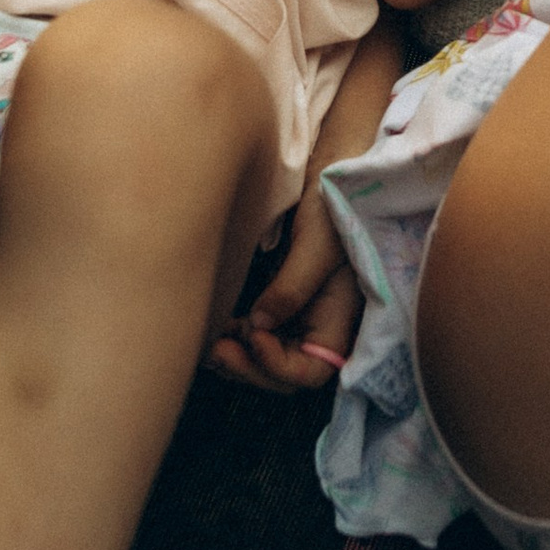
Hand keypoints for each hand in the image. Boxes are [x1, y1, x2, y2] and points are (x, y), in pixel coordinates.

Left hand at [204, 167, 361, 393]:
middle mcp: (319, 326)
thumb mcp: (316, 244)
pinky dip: (236, 341)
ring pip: (267, 361)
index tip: (252, 335)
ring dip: (238, 360)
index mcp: (339, 319)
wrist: (329, 173)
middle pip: (285, 376)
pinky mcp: (279, 303)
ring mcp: (299, 317)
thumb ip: (290, 289)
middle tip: (217, 351)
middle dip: (250, 369)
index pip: (311, 372)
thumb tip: (257, 326)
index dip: (278, 366)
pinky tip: (217, 329)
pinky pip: (257, 337)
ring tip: (210, 346)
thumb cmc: (334, 203)